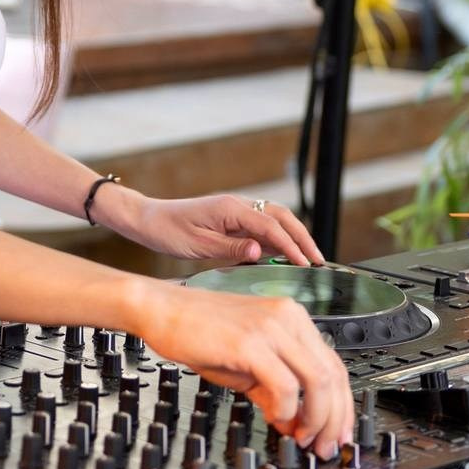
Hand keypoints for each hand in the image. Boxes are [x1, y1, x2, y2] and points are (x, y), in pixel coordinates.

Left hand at [119, 190, 324, 266]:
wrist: (149, 220)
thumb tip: (261, 251)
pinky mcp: (232, 219)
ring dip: (293, 237)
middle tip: (319, 260)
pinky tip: (284, 254)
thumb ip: (231, 247)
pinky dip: (278, 239)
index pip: (271, 225)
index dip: (291, 245)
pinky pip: (262, 227)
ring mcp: (236, 211)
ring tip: (309, 258)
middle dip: (302, 238)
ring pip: (274, 220)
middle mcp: (237, 205)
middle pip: (281, 217)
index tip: (306, 263)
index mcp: (231, 208)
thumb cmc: (168, 231)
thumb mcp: (199, 245)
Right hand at [133, 278, 353, 456]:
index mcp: (292, 318)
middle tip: (324, 446)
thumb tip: (294, 424)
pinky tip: (275, 419)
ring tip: (302, 438)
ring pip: (319, 381)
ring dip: (316, 418)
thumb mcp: (245, 364)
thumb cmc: (197, 332)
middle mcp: (288, 318)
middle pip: (334, 375)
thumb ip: (273, 391)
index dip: (342, 406)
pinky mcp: (251, 342)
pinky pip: (286, 385)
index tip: (337, 433)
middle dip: (334, 419)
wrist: (160, 309)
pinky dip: (287, 409)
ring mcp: (271, 328)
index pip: (333, 365)